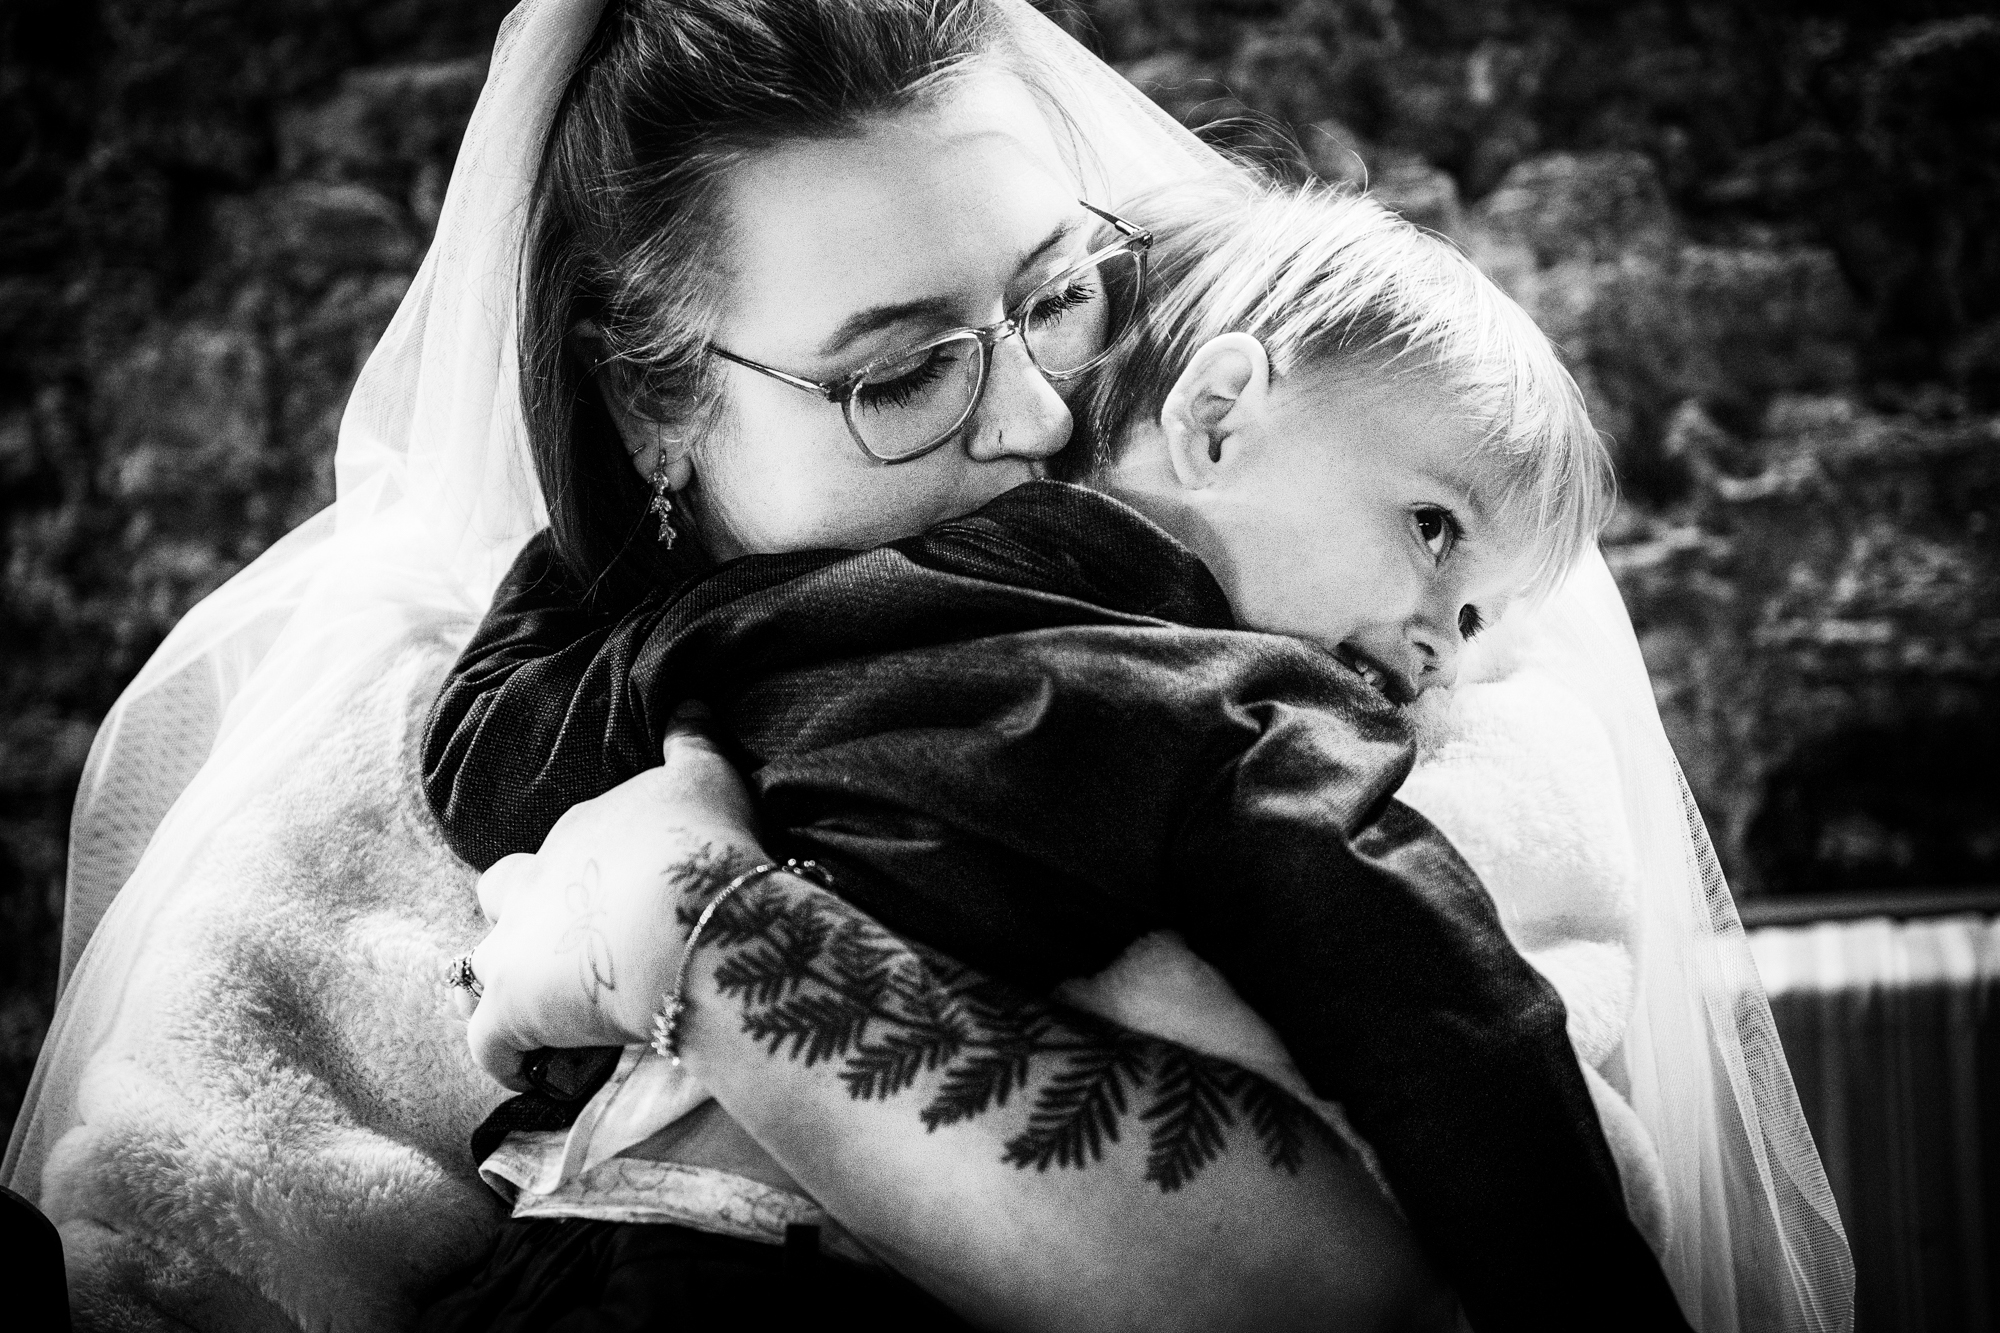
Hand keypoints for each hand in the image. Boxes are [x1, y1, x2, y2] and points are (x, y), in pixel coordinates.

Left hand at [465, 709, 765, 1088]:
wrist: (689, 915)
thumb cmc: (704, 845)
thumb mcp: (708, 777)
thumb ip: (692, 738)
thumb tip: (688, 699)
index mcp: (580, 829)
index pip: (567, 846)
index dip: (592, 875)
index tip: (627, 902)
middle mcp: (535, 881)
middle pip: (504, 893)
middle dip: (527, 917)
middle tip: (576, 947)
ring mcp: (514, 948)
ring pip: (482, 967)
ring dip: (510, 987)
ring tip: (551, 1014)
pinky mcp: (511, 1011)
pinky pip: (487, 1044)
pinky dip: (504, 1057)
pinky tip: (532, 1071)